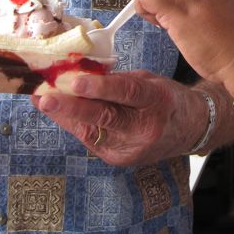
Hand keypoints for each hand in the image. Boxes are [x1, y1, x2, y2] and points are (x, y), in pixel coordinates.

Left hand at [32, 69, 207, 164]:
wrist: (190, 129)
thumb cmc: (167, 99)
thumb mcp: (148, 80)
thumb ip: (117, 80)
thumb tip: (80, 73)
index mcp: (156, 100)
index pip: (127, 93)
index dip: (100, 87)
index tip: (75, 81)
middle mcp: (145, 129)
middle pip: (105, 117)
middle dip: (71, 107)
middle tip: (46, 97)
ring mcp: (132, 149)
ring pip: (92, 131)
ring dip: (65, 115)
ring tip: (42, 101)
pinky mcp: (120, 160)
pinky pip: (92, 139)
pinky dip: (75, 124)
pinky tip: (59, 112)